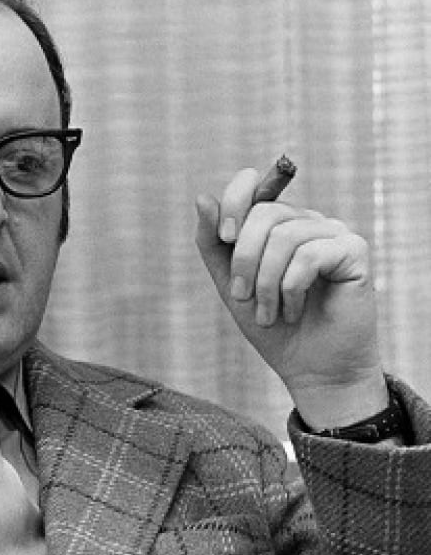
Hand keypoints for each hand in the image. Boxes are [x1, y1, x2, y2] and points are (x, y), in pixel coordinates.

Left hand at [195, 167, 387, 428]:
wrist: (310, 368)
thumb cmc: (271, 326)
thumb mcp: (229, 284)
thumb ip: (213, 244)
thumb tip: (202, 197)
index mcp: (276, 224)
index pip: (251, 186)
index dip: (233, 203)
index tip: (224, 239)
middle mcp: (306, 221)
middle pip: (264, 213)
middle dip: (243, 260)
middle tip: (242, 297)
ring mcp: (332, 233)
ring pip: (284, 237)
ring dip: (266, 284)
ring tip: (269, 315)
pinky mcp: (353, 251)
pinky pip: (309, 256)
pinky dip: (291, 289)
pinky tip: (294, 311)